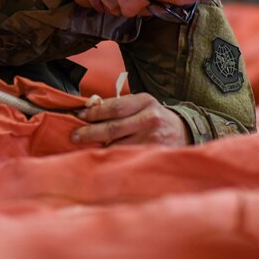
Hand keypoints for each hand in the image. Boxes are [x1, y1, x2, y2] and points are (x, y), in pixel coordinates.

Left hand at [70, 92, 188, 146]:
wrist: (183, 132)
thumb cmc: (154, 117)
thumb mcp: (140, 104)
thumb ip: (119, 106)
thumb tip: (89, 109)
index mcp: (145, 102)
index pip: (114, 107)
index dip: (94, 112)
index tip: (80, 116)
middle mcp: (149, 119)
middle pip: (113, 127)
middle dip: (90, 132)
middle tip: (75, 136)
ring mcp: (151, 138)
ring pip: (118, 145)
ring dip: (98, 147)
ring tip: (84, 147)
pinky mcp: (152, 153)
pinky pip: (126, 156)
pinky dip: (111, 156)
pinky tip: (101, 156)